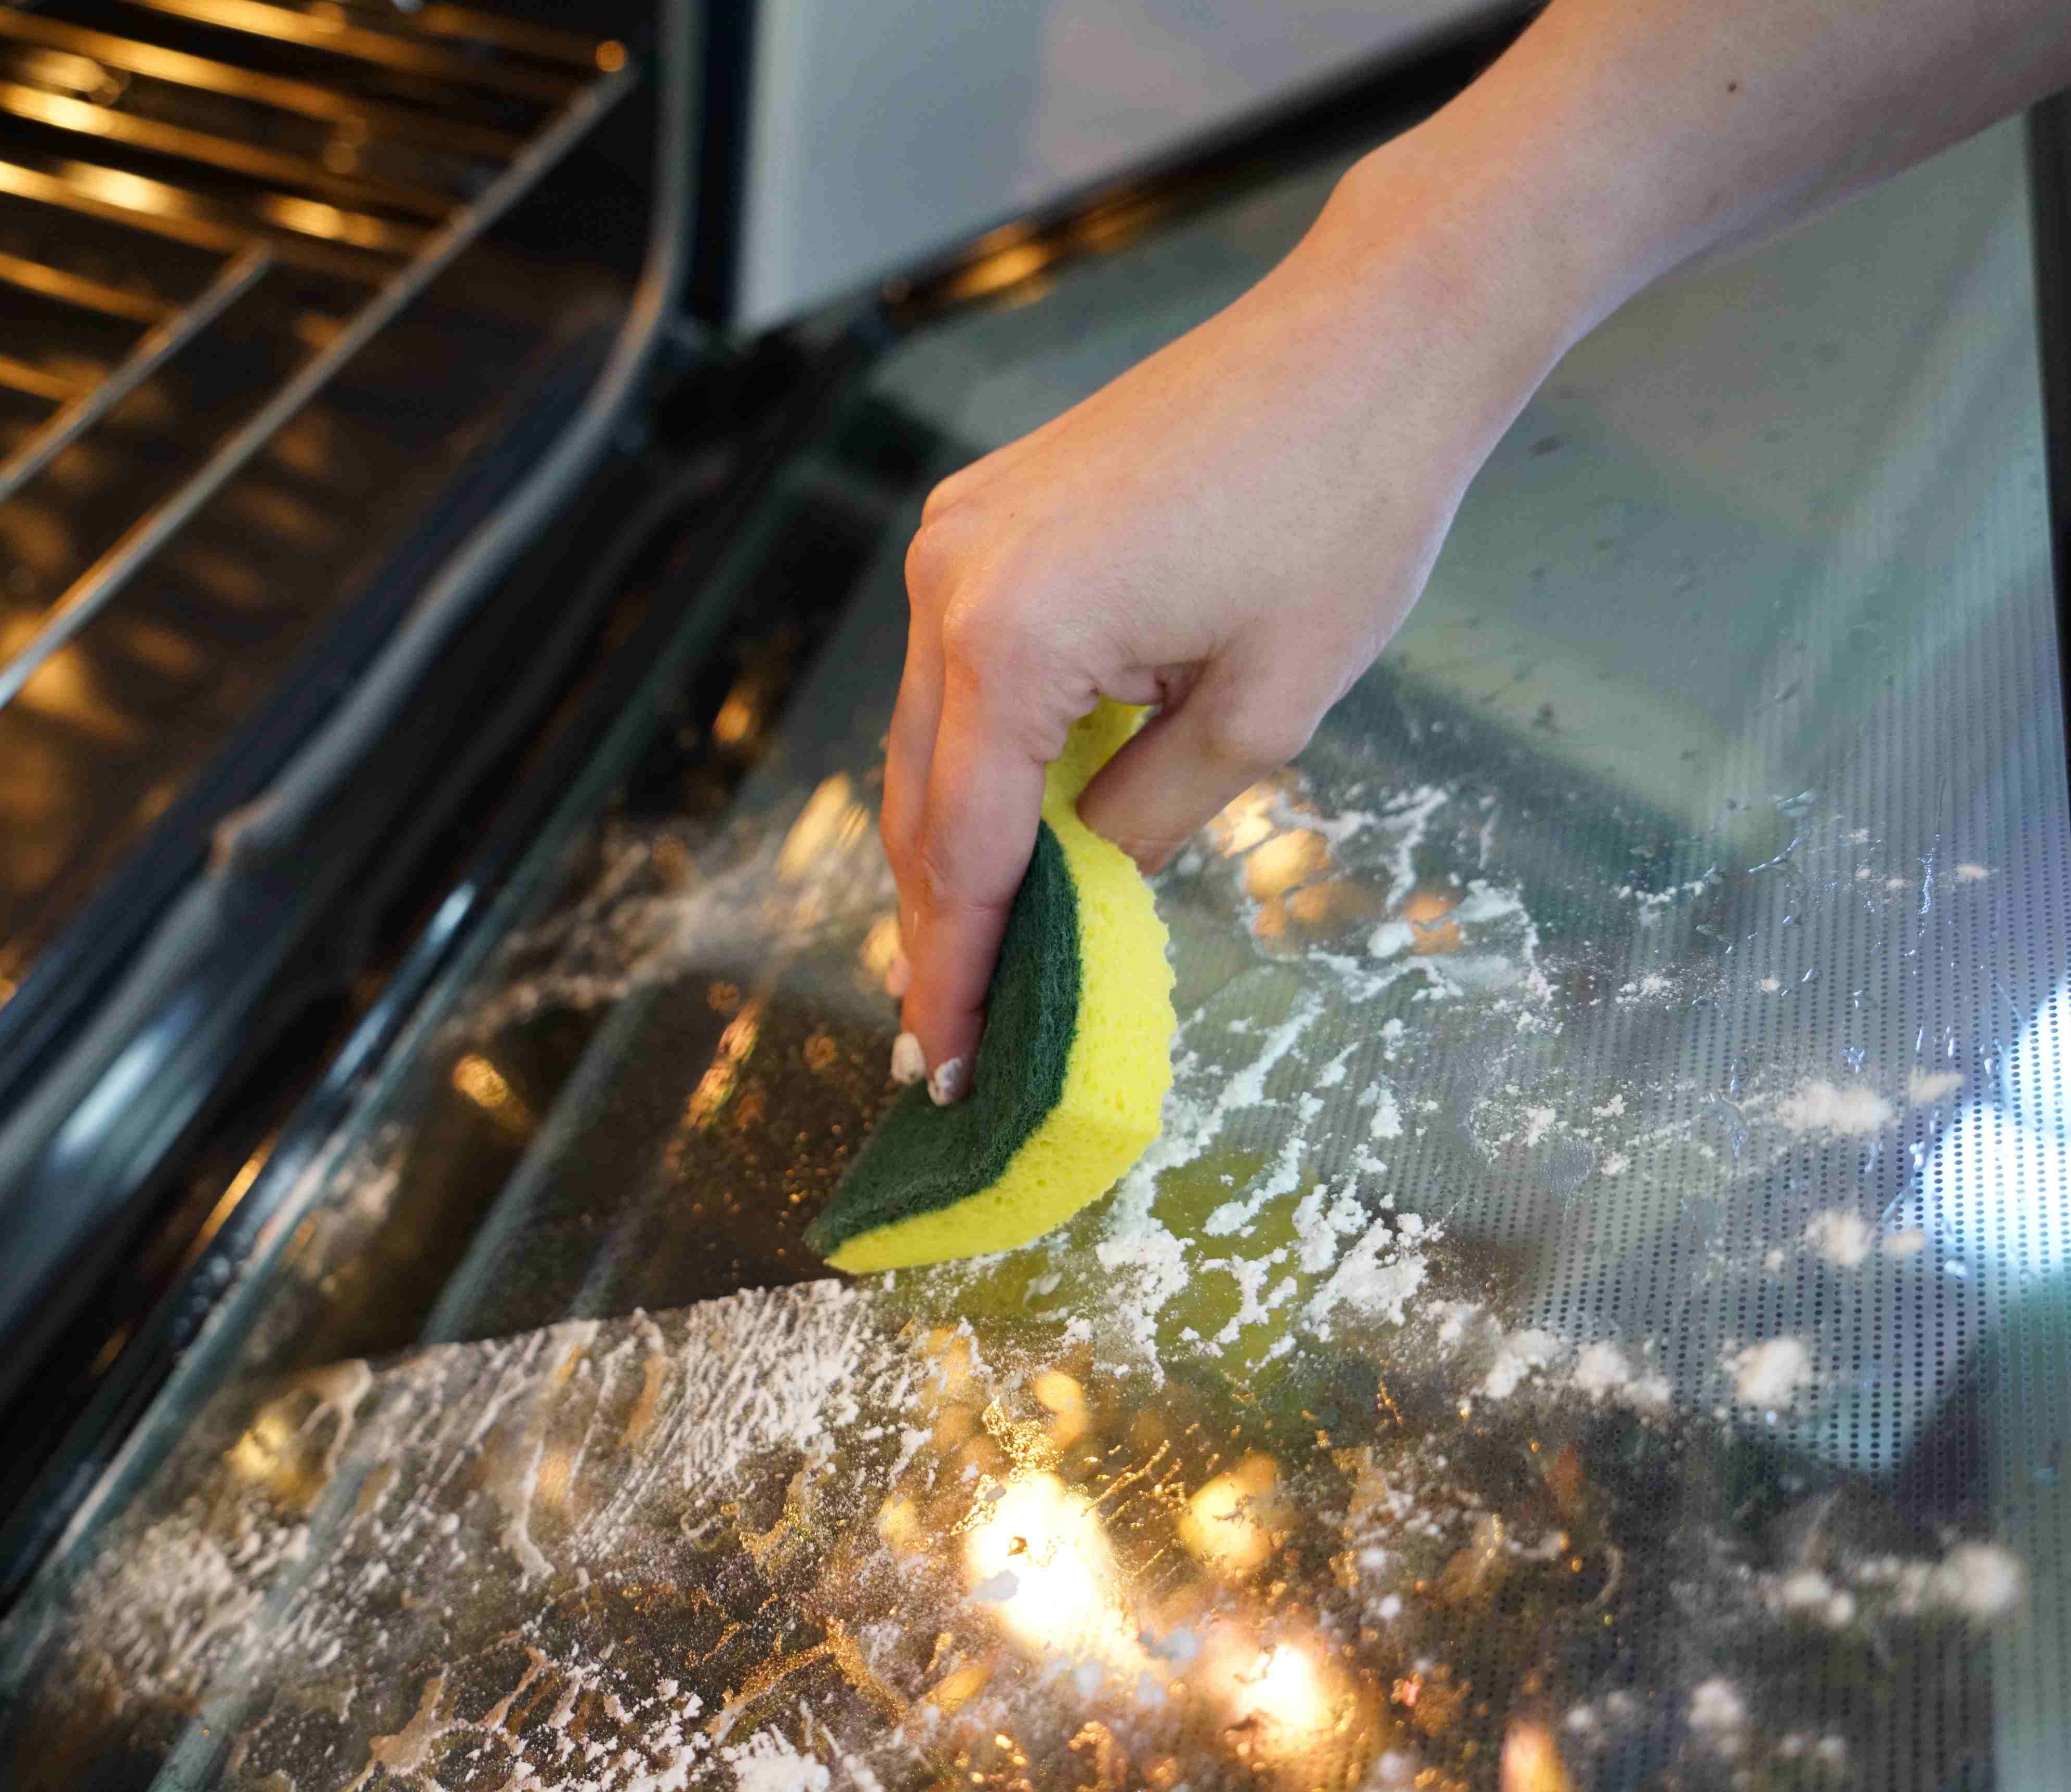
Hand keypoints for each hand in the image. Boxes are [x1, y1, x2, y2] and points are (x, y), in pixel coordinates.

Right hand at [881, 156, 1564, 1098]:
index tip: (949, 1066)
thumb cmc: (1346, 510)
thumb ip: (1149, 816)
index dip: (954, 971)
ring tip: (977, 951)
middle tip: (951, 1039)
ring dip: (952, 843)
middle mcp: (951, 582)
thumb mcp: (1265, 712)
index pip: (962, 849)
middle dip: (935, 926)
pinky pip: (957, 666)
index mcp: (1013, 637)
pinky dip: (976, 752)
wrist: (1368, 339)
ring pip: (928, 734)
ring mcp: (955, 536)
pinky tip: (1009, 821)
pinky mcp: (983, 513)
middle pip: (920, 799)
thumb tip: (1082, 883)